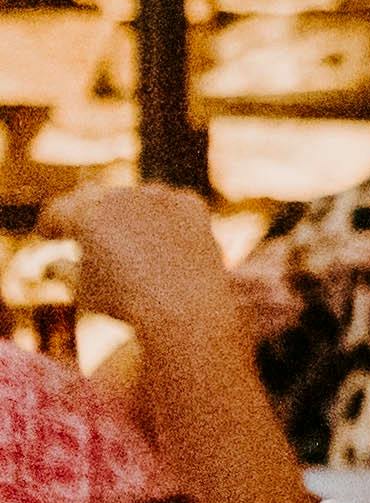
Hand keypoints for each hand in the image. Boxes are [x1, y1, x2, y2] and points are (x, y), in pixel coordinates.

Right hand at [49, 179, 242, 346]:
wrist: (186, 307)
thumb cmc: (126, 302)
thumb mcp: (83, 290)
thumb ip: (63, 272)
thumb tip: (54, 264)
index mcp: (86, 216)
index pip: (58, 211)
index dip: (50, 225)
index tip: (47, 234)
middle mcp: (121, 198)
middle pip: (91, 199)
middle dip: (82, 213)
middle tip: (77, 227)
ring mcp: (158, 196)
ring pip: (131, 200)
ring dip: (123, 213)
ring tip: (120, 235)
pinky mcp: (189, 203)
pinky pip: (167, 207)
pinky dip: (161, 219)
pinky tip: (161, 239)